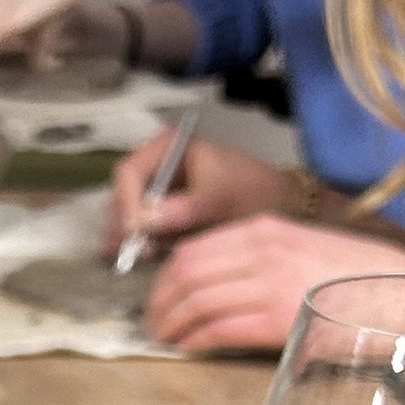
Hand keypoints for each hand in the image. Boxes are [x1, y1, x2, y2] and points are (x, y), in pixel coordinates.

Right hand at [109, 133, 293, 250]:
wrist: (279, 204)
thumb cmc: (252, 191)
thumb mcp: (220, 198)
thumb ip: (184, 209)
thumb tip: (145, 223)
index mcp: (169, 147)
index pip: (129, 173)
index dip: (127, 203)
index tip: (134, 231)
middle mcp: (158, 166)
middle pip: (124, 195)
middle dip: (125, 224)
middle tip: (130, 253)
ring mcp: (160, 189)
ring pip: (130, 213)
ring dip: (132, 236)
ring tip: (138, 257)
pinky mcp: (166, 211)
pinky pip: (144, 226)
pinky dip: (142, 242)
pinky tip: (143, 256)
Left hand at [141, 216, 391, 356]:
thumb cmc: (361, 279)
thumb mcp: (305, 250)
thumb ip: (263, 260)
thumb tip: (219, 284)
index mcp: (267, 230)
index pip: (194, 250)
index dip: (165, 279)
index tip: (159, 299)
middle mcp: (263, 251)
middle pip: (185, 274)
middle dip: (160, 303)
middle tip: (153, 325)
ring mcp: (269, 284)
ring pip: (196, 301)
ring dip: (171, 326)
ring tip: (164, 341)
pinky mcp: (278, 320)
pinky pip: (217, 329)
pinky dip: (194, 341)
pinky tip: (187, 350)